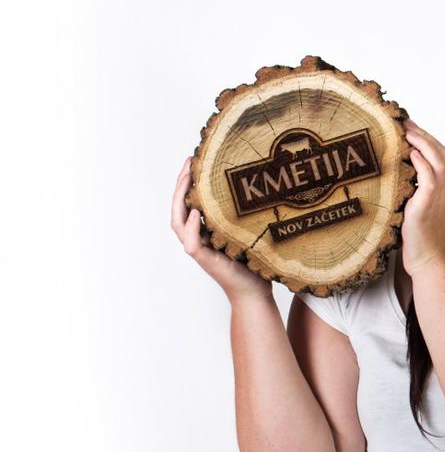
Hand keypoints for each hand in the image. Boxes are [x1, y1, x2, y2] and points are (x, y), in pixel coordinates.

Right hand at [171, 156, 272, 302]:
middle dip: (180, 183)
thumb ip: (244, 214)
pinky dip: (191, 226)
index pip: (189, 202)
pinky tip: (196, 211)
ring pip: (178, 222)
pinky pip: (191, 242)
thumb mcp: (249, 231)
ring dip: (180, 199)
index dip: (188, 182)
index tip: (195, 160)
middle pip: (178, 207)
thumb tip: (259, 186)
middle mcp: (197, 237)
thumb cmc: (255, 262)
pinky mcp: (204, 260)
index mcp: (205, 230)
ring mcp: (199, 249)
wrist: (255, 291)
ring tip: (188, 179)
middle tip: (189, 162)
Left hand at [401, 118, 444, 277]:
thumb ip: (407, 197)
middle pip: (440, 152)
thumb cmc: (420, 244)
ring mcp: (435, 199)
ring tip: (408, 130)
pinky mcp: (427, 208)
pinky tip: (412, 154)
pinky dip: (423, 164)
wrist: (431, 266)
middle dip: (423, 134)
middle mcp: (438, 191)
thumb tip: (390, 184)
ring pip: (438, 161)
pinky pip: (430, 181)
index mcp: (436, 191)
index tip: (407, 127)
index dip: (425, 140)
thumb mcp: (412, 214)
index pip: (436, 157)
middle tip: (404, 121)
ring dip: (423, 142)